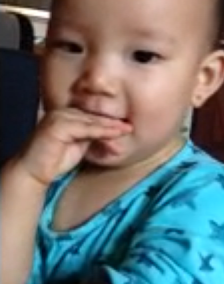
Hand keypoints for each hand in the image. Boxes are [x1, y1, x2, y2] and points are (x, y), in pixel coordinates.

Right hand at [16, 108, 131, 185]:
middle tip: (130, 126)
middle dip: (112, 122)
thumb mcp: (79, 145)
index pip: (91, 115)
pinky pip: (85, 128)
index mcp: (66, 114)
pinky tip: (114, 133)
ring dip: (110, 126)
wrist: (33, 172)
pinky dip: (101, 131)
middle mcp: (62, 112)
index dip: (109, 121)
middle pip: (93, 116)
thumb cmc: (54, 161)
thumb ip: (91, 136)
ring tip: (126, 129)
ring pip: (91, 120)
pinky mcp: (58, 125)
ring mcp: (59, 117)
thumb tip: (110, 133)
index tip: (125, 125)